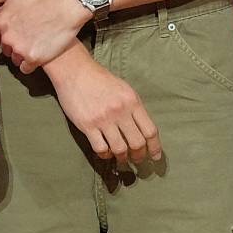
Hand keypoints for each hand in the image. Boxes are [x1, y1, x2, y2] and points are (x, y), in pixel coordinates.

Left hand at [0, 0, 91, 73]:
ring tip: (35, 45)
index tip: (14, 34)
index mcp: (1, 22)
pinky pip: (25, 68)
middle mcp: (7, 37)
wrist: (67, 6)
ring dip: (22, 54)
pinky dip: (30, 64)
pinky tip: (38, 56)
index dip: (4, 35)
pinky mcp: (33, 58)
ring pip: (14, 58)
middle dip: (13, 45)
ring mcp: (19, 49)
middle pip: (5, 48)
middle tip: (27, 38)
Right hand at [47, 51, 161, 162]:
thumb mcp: (125, 90)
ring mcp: (103, 119)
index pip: (150, 130)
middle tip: (137, 160)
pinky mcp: (87, 125)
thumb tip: (143, 130)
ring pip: (119, 148)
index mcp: (133, 102)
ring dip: (122, 157)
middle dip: (139, 156)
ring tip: (122, 159)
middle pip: (137, 142)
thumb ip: (134, 108)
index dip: (155, 147)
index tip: (156, 157)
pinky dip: (105, 154)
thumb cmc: (102, 81)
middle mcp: (121, 112)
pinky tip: (106, 152)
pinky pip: (100, 147)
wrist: (76, 72)